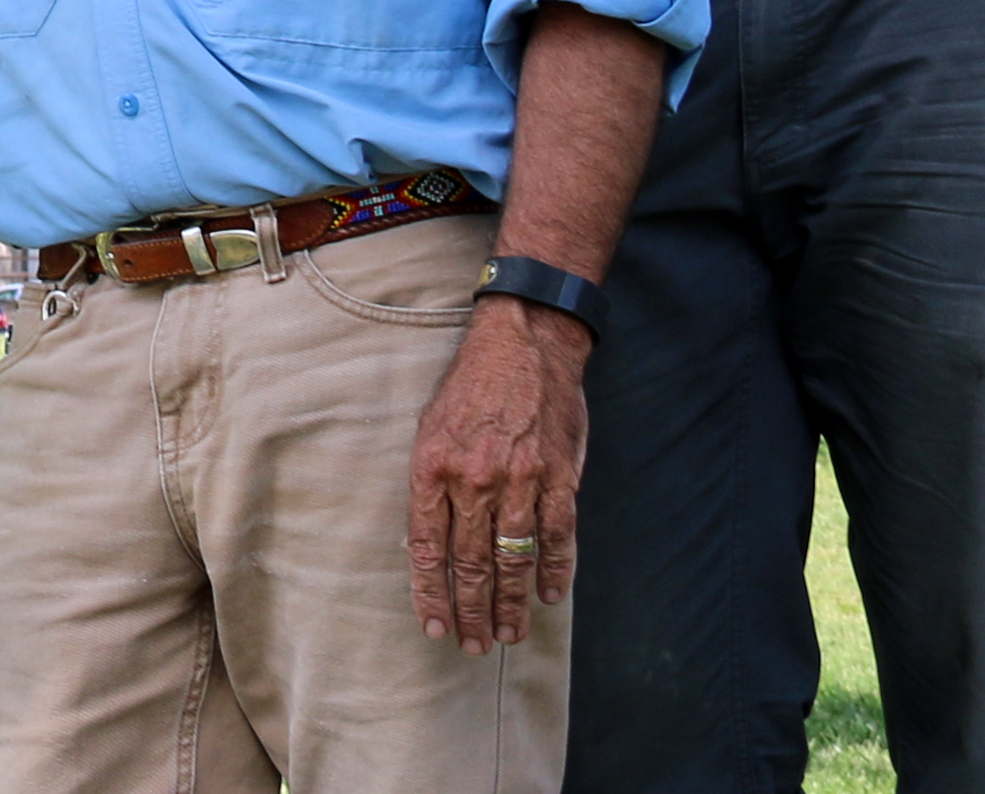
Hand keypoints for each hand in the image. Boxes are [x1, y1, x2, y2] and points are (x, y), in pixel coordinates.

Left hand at [407, 300, 588, 655]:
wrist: (524, 341)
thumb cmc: (471, 384)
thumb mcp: (429, 425)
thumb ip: (429, 481)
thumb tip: (425, 538)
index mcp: (432, 465)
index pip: (425, 546)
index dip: (429, 592)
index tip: (433, 625)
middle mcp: (474, 477)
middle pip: (469, 563)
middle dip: (469, 611)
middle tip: (471, 644)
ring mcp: (520, 479)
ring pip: (512, 559)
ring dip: (509, 604)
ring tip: (506, 635)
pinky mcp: (559, 477)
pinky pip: (556, 536)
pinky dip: (553, 571)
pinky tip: (548, 597)